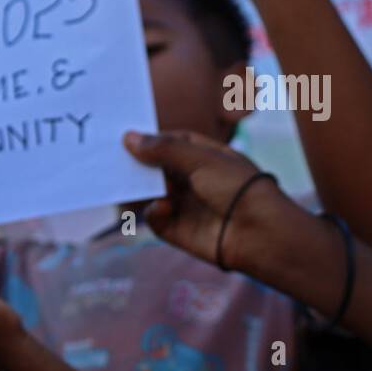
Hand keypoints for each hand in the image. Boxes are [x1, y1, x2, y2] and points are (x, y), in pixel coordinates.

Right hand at [122, 129, 296, 271]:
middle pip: (157, 169)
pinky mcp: (179, 230)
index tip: (126, 139)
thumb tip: (128, 138)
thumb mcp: (200, 159)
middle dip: (138, 166)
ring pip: (151, 193)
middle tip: (113, 161)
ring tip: (124, 184)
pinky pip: (155, 218)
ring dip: (138, 189)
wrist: (259, 233)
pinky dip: (153, 212)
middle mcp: (194, 180)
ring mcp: (186, 205)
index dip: (150, 140)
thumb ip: (163, 149)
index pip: (171, 144)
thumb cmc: (238, 187)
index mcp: (205, 157)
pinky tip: (162, 207)